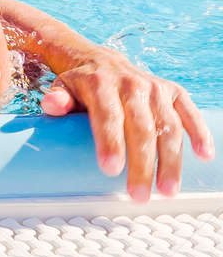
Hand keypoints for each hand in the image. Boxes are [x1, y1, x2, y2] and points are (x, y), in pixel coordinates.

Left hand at [42, 53, 213, 200]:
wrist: (102, 61)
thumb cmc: (80, 85)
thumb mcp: (61, 88)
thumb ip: (57, 99)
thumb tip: (52, 106)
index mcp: (101, 85)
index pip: (108, 116)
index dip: (110, 143)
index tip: (110, 170)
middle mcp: (132, 85)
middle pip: (141, 129)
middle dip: (142, 164)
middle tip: (139, 195)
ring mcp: (156, 89)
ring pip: (168, 127)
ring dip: (171, 160)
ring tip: (167, 190)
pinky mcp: (174, 92)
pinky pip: (190, 113)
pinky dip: (200, 133)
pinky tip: (204, 156)